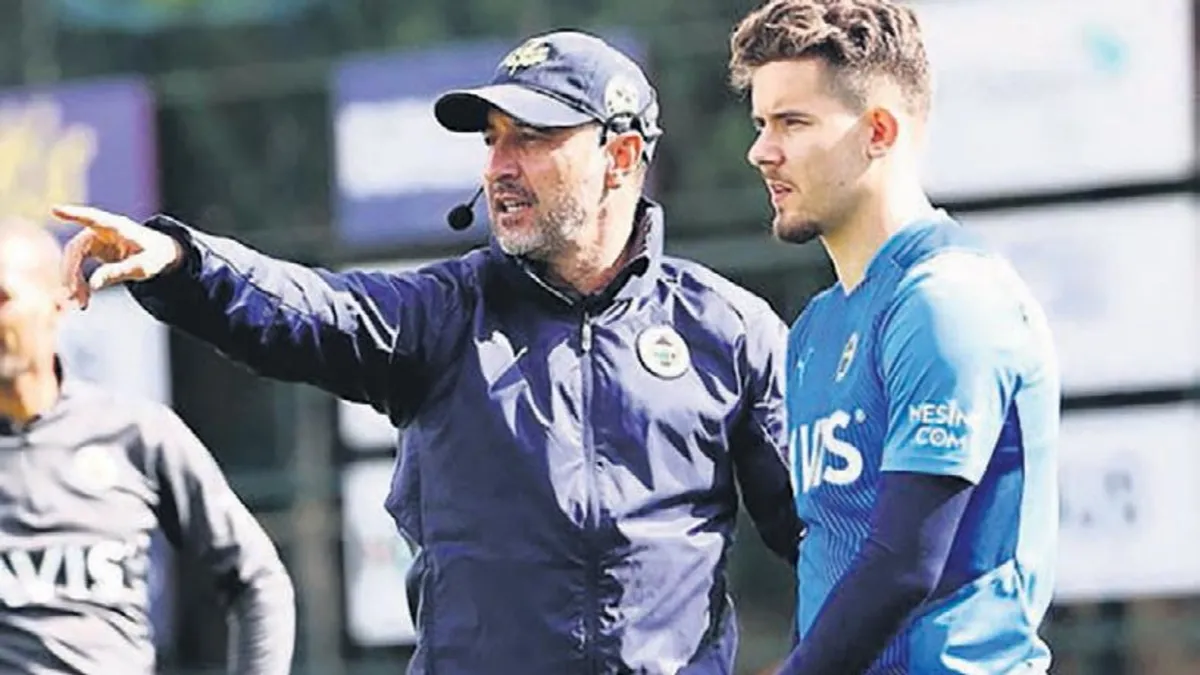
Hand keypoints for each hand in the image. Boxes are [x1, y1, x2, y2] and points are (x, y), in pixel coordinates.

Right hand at [52, 205, 183, 308]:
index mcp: (117, 227)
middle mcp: (100, 230)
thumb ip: (120, 272)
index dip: (73, 214)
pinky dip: (77, 281)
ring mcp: (93, 239)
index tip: (55, 210)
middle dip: (72, 273)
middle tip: (74, 296)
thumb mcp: (143, 267)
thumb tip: (93, 286)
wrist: (159, 253)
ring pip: (72, 258)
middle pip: (76, 248)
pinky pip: (76, 265)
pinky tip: (82, 297)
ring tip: (82, 302)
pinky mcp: (90, 249)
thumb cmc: (154, 255)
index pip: (92, 218)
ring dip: (73, 280)